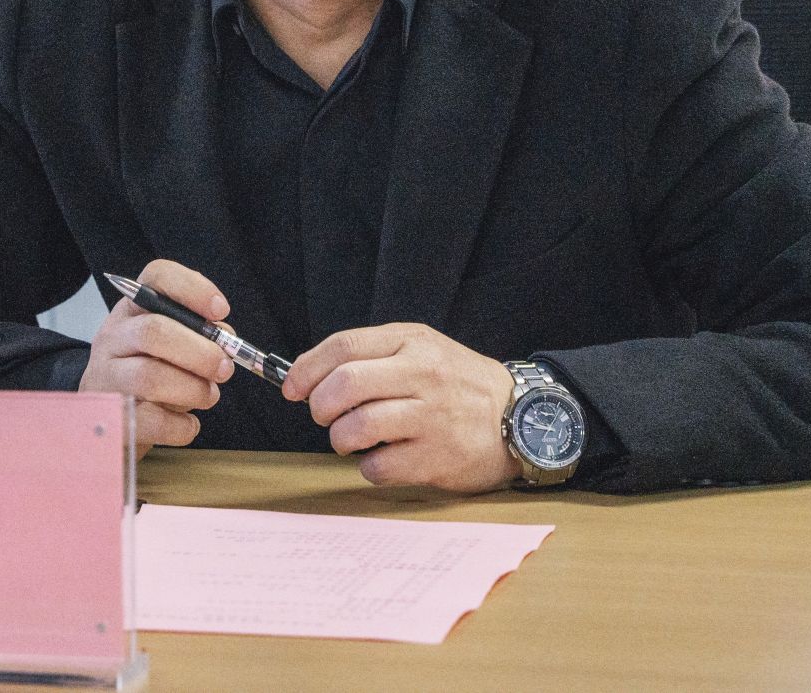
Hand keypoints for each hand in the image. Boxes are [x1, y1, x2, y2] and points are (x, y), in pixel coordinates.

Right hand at [79, 259, 234, 457]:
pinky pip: (151, 420)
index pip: (156, 277)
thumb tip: (226, 337)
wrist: (109, 420)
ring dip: (192, 389)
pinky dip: (180, 425)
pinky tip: (187, 424)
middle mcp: (113, 337)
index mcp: (132, 310)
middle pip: (154, 331)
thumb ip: (199, 336)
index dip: (192, 289)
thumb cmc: (149, 375)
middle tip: (224, 368)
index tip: (220, 310)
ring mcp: (105, 377)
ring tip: (208, 396)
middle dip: (200, 352)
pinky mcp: (110, 417)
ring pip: (150, 376)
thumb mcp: (170, 347)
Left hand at [282, 323, 518, 491]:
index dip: (307, 368)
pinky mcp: (437, 458)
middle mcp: (422, 375)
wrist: (519, 417)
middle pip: (345, 385)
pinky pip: (379, 467)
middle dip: (320, 405)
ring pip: (357, 427)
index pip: (344, 347)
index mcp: (412, 343)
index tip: (291, 387)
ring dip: (340, 439)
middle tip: (323, 415)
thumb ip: (372, 355)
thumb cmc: (458, 383)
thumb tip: (308, 375)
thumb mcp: (422, 349)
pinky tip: (382, 459)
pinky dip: (369, 467)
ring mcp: (431, 418)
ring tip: (351, 439)